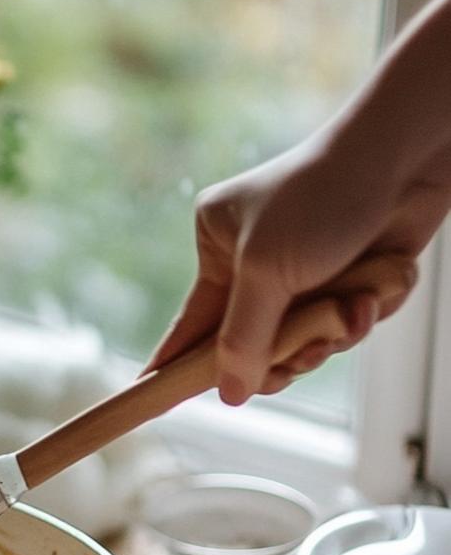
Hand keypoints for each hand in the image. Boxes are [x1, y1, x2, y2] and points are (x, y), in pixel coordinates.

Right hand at [148, 135, 449, 403]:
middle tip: (296, 360)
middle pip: (253, 345)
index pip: (190, 322)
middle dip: (283, 354)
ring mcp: (304, 274)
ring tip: (350, 309)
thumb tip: (228, 395)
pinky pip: (345, 326)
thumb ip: (243, 339)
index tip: (150, 394)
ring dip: (331, 334)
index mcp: (219, 247)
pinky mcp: (348, 281)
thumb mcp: (265, 272)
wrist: (404, 159)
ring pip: (305, 342)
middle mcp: (257, 263)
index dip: (176, 363)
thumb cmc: (320, 198)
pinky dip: (362, 317)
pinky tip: (373, 294)